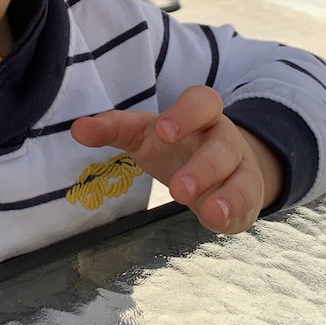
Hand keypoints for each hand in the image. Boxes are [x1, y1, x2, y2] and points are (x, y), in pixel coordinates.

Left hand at [70, 85, 283, 233]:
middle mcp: (225, 140)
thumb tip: (77, 129)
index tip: (164, 132)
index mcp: (200, 116)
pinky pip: (248, 205)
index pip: (202, 102)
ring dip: (228, 195)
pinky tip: (217, 222)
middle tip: (177, 190)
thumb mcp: (143, 134)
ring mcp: (240, 170)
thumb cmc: (174, 147)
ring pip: (244, 178)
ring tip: (209, 212)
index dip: (186, 114)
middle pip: (223, 146)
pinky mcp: (245, 199)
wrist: (218, 167)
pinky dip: (235, 214)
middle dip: (204, 167)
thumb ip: (112, 129)